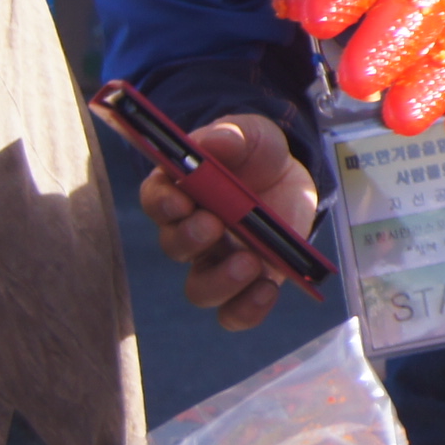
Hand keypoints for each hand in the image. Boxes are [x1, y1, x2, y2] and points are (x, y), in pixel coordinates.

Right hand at [135, 113, 318, 331]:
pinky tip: (266, 290)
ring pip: (201, 288)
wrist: (287, 173)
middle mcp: (189, 230)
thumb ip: (232, 135)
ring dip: (221, 281)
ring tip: (249, 262)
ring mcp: (218, 260)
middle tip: (215, 225)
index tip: (181, 199)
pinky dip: (247, 309)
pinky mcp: (249, 279)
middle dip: (191, 238)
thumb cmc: (255, 152)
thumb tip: (214, 143)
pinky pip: (235, 311)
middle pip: (176, 246)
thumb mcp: (250, 133)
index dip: (163, 203)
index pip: (157, 200)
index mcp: (180, 190)